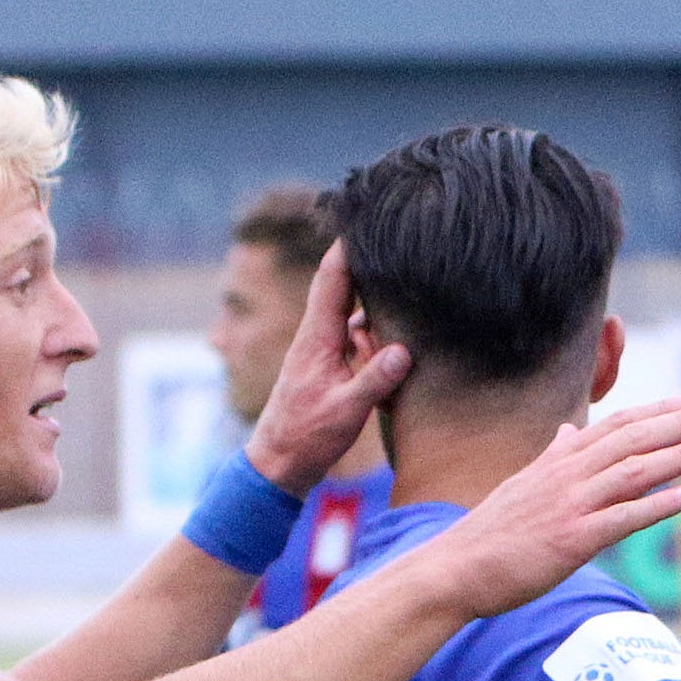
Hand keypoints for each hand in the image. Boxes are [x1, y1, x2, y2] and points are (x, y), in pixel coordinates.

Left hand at [243, 244, 412, 494]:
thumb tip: (402, 351)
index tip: (362, 217)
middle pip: (343, 288)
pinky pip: (356, 339)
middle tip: (391, 237)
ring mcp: (323, 351)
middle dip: (364, 263)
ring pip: (353, 315)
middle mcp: (318, 337)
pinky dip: (374, 333)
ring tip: (403, 287)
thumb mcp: (344, 412)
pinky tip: (394, 340)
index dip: (346, 248)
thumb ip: (373, 381)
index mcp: (317, 338)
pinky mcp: (330, 367)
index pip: (331, 280)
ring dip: (374, 304)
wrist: (278, 463)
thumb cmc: (306, 437)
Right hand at [420, 397, 680, 616]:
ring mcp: (570, 505)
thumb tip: (567, 431)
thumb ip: (552, 456)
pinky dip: (656, 506)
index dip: (661, 411)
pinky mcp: (570, 540)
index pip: (619, 425)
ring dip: (680, 456)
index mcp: (560, 459)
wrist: (457, 568)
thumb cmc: (493, 530)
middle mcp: (568, 474)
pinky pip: (621, 519)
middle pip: (635, 438)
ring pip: (634, 472)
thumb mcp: (524, 482)